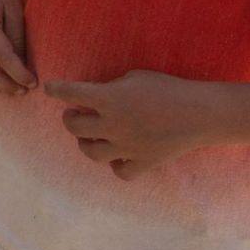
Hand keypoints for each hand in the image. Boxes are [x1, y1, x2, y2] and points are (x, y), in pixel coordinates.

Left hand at [46, 70, 214, 179]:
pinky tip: (119, 155)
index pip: (70, 93)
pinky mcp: (143, 162)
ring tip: (91, 135)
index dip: (56, 90)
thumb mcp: (134, 78)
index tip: (49, 89)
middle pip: (74, 128)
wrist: (200, 113)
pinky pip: (119, 171)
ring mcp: (126, 147)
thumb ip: (112, 88)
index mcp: (108, 99)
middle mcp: (112, 125)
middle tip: (74, 113)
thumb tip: (98, 98)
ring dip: (85, 142)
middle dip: (70, 118)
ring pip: (90, 153)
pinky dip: (116, 164)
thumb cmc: (167, 88)